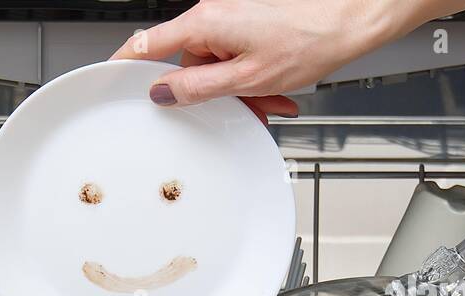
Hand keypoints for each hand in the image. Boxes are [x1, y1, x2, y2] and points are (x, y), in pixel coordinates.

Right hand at [110, 0, 464, 121]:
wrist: (358, 15)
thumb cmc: (313, 36)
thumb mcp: (247, 78)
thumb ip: (197, 88)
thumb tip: (163, 93)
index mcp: (204, 23)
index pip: (144, 46)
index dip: (121, 67)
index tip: (106, 83)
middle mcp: (215, 15)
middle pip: (188, 64)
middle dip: (209, 94)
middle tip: (235, 111)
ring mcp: (234, 18)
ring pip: (218, 66)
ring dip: (239, 91)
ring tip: (269, 101)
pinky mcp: (253, 24)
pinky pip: (238, 58)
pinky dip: (253, 79)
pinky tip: (276, 91)